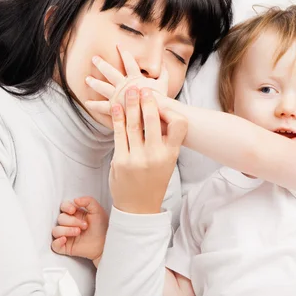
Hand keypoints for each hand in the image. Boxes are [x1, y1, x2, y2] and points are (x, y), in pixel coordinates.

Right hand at [51, 197, 108, 266]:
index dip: (66, 207)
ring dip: (66, 230)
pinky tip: (65, 240)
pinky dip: (57, 242)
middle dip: (72, 221)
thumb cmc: (101, 227)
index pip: (63, 206)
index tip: (73, 210)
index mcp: (75, 214)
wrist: (104, 243)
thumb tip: (75, 199)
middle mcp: (69, 224)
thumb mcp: (98, 211)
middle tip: (85, 226)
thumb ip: (88, 201)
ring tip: (78, 232)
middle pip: (60, 218)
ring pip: (56, 231)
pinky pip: (54, 245)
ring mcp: (66, 235)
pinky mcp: (65, 246)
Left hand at [84, 45, 168, 115]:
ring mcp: (118, 96)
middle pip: (110, 72)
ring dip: (94, 82)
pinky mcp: (115, 107)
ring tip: (87, 79)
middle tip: (94, 58)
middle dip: (101, 64)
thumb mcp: (164, 84)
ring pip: (102, 87)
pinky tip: (87, 103)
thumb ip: (163, 73)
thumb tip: (164, 63)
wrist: (155, 113)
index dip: (124, 53)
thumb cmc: (160, 100)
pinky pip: (102, 106)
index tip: (118, 45)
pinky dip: (94, 105)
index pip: (129, 62)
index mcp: (135, 78)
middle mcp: (124, 85)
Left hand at [107, 85, 186, 213]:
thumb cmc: (154, 181)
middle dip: (147, 102)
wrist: (138, 207)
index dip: (172, 112)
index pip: (179, 126)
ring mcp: (137, 159)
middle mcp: (155, 156)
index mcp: (171, 155)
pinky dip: (118, 118)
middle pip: (153, 121)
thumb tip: (158, 114)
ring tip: (130, 91)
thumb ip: (165, 141)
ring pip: (134, 125)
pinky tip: (117, 107)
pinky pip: (119, 134)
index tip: (163, 103)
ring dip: (131, 105)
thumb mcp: (167, 162)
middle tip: (143, 88)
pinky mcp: (120, 161)